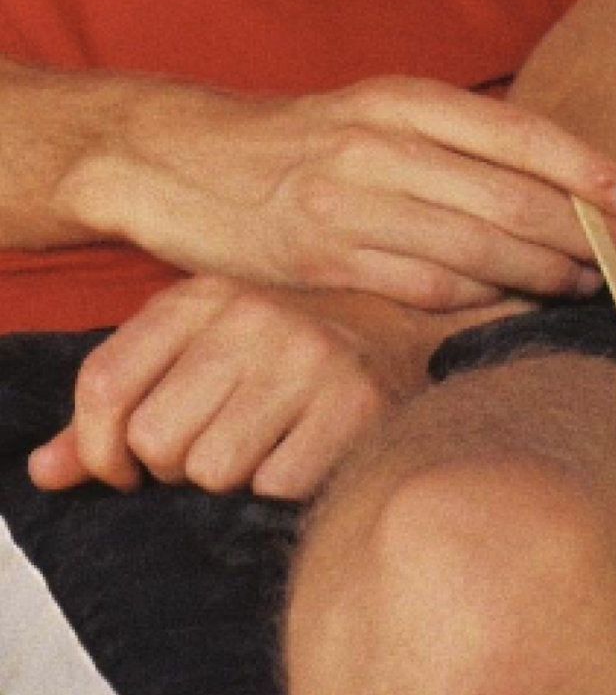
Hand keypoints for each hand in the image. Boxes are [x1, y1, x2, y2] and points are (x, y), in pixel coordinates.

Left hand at [28, 275, 529, 498]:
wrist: (401, 328)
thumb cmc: (286, 347)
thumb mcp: (199, 349)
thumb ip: (122, 402)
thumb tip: (47, 472)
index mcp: (204, 295)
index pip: (104, 382)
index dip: (98, 446)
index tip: (124, 467)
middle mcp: (253, 317)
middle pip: (154, 439)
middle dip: (177, 463)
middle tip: (218, 441)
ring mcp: (309, 356)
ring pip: (212, 470)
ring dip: (232, 476)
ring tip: (265, 442)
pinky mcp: (356, 402)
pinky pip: (274, 485)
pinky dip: (284, 483)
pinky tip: (307, 447)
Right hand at [61, 75, 615, 308]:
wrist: (179, 158)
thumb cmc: (294, 140)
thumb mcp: (370, 112)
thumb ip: (446, 141)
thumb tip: (543, 181)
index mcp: (400, 99)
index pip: (518, 135)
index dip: (588, 171)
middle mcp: (380, 144)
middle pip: (509, 195)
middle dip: (585, 233)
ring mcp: (348, 202)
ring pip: (475, 245)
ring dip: (542, 272)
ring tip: (588, 285)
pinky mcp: (321, 258)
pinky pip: (422, 284)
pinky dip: (477, 298)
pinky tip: (510, 305)